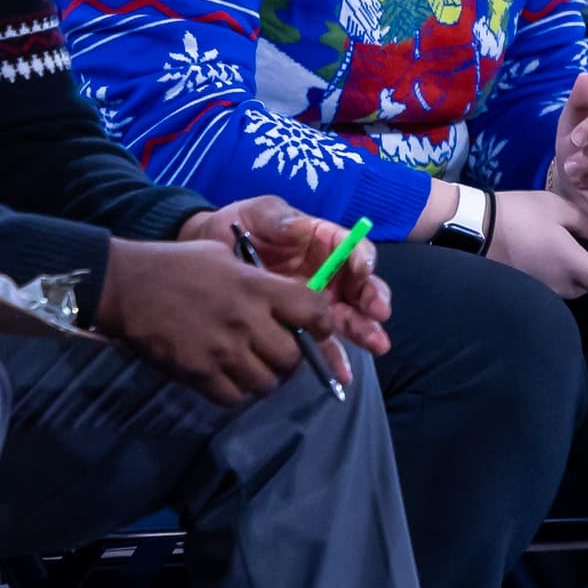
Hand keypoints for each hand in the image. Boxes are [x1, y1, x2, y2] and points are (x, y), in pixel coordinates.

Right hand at [98, 234, 349, 405]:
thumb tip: (284, 302)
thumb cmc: (176, 264)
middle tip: (278, 352)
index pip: (314, 311)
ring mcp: (222, 351)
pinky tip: (227, 378)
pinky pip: (234, 397)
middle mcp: (246, 321)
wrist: (125, 284)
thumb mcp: (225, 256)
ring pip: (266, 382)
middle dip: (291, 358)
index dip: (322, 323)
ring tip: (252, 366)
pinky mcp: (198, 373)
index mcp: (257, 288)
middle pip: (293, 358)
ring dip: (264, 378)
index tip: (316, 329)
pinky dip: (236, 392)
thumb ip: (259, 280)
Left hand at [181, 195, 393, 356]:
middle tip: (378, 313)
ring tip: (375, 345)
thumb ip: (278, 218)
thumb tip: (300, 228)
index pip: (353, 249)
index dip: (362, 259)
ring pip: (350, 318)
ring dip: (364, 332)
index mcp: (324, 242)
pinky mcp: (302, 326)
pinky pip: (322, 343)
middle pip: (361, 287)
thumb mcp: (259, 214)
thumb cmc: (240, 226)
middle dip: (373, 300)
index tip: (361, 270)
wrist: (209, 252)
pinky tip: (341, 373)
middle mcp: (330, 274)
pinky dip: (333, 358)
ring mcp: (318, 302)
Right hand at [488, 184, 587, 298]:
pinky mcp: (526, 287)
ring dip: (577, 271)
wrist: (474, 228)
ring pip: (571, 286)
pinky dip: (558, 272)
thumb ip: (584, 222)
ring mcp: (541, 289)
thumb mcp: (557, 207)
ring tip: (571, 245)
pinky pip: (552, 284)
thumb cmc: (518, 215)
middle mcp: (560, 285)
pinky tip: (549, 251)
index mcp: (572, 265)